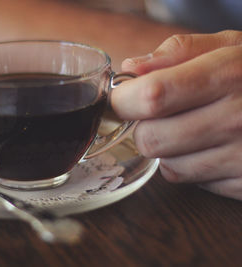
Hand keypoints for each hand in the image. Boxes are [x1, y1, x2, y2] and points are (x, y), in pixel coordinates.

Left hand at [112, 30, 241, 199]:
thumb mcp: (231, 47)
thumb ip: (179, 52)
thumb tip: (132, 69)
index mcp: (228, 76)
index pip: (152, 97)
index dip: (124, 100)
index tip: (121, 99)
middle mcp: (236, 119)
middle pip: (151, 139)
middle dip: (144, 127)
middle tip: (160, 115)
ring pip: (168, 166)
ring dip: (168, 150)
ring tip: (190, 129)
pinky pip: (194, 182)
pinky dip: (192, 166)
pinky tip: (209, 147)